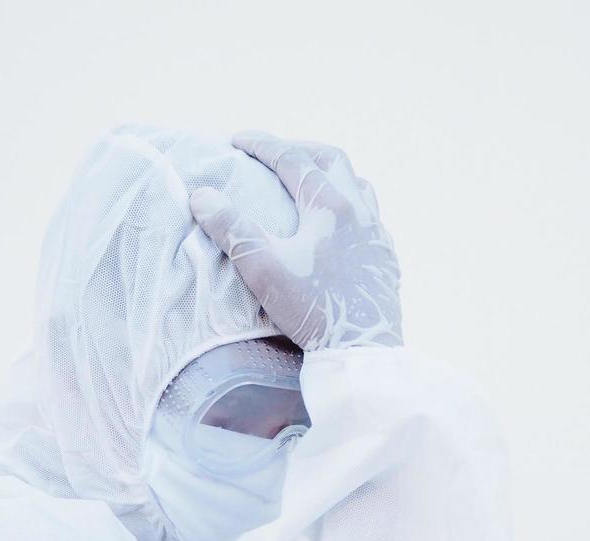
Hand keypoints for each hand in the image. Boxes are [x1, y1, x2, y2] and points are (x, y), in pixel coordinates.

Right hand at [190, 132, 402, 350]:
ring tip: (309, 183)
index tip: (237, 140)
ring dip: (330, 175)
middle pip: (332, 160)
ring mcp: (377, 235)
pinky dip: (349, 207)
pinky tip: (338, 227)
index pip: (291, 159)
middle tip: (275, 154)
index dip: (261, 145)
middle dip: (300, 150)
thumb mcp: (263, 269)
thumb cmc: (313, 309)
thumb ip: (232, 229)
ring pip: (358, 185)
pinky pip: (370, 217)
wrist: (361, 350)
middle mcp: (359, 212)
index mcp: (329, 206)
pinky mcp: (386, 259)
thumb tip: (203, 196)